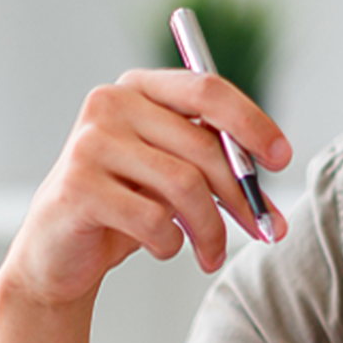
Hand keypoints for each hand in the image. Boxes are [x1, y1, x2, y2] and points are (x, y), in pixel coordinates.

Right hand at [1, 69, 293, 309]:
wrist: (60, 251)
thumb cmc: (129, 208)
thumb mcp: (176, 175)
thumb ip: (219, 166)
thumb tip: (273, 192)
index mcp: (140, 88)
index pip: (207, 89)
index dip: (252, 123)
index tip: (282, 158)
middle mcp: (110, 103)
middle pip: (204, 146)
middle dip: (243, 196)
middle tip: (266, 231)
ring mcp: (89, 143)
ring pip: (185, 186)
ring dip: (211, 231)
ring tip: (211, 254)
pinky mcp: (77, 187)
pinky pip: (154, 220)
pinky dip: (171, 243)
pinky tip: (162, 247)